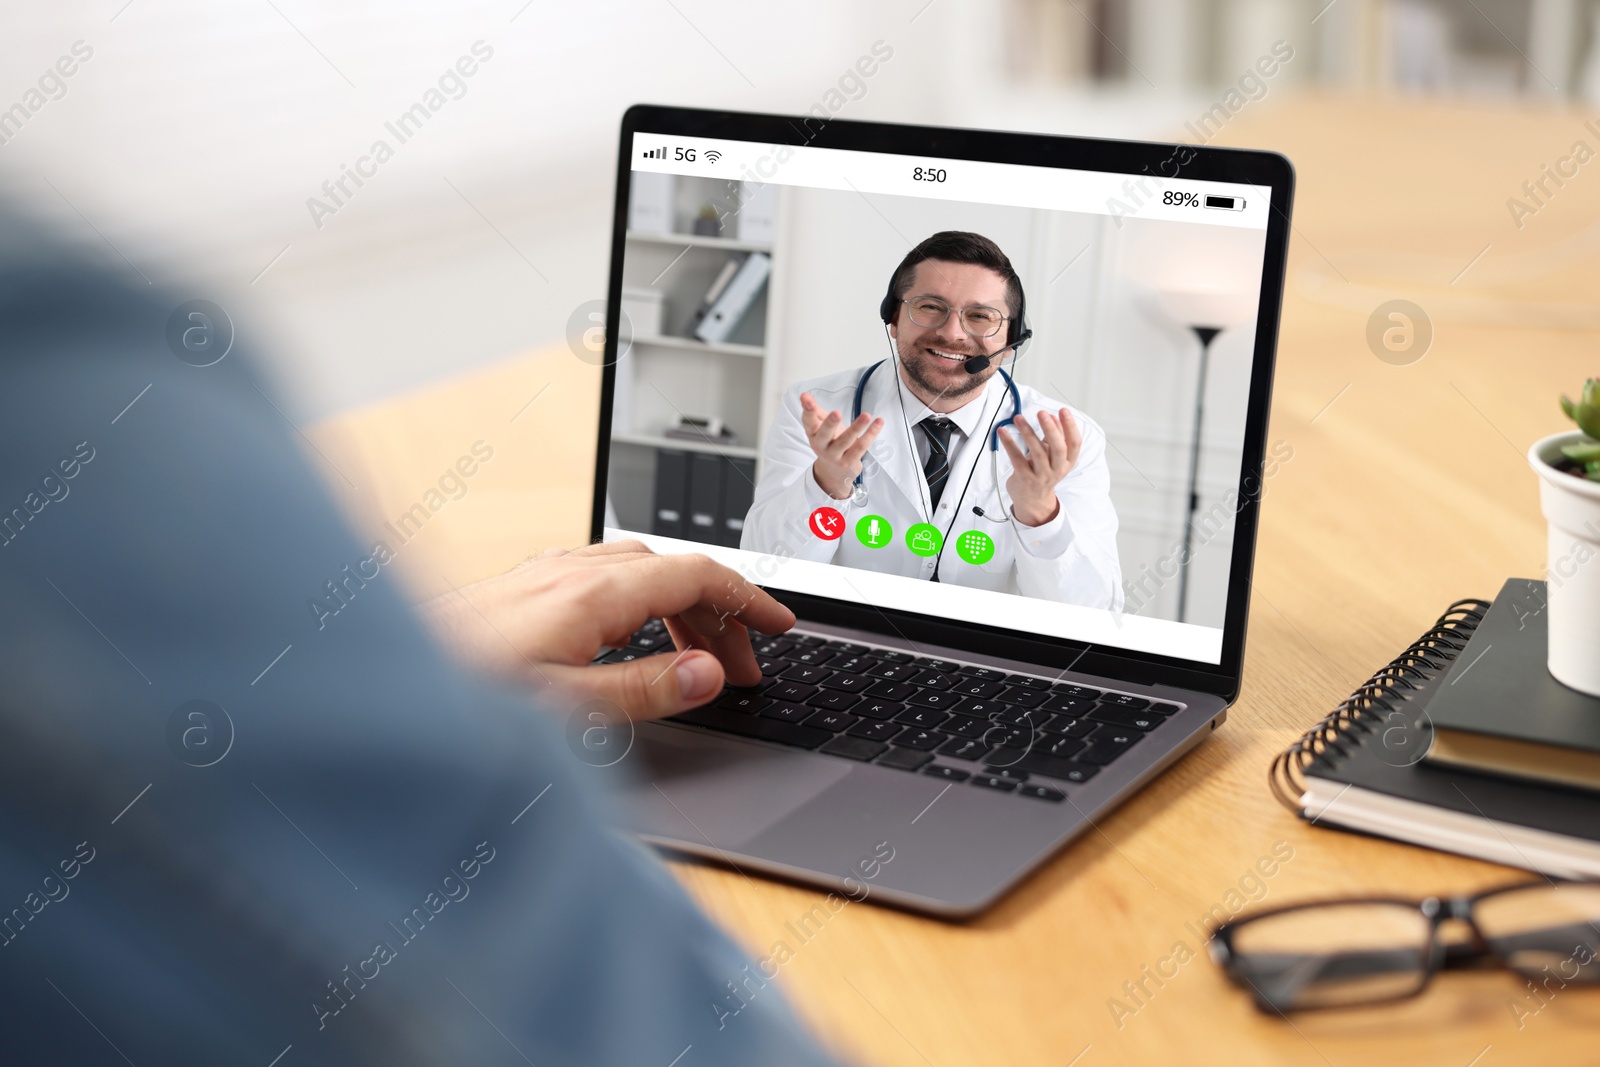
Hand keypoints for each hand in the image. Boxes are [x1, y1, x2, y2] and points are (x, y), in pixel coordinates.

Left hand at [420, 541, 794, 720]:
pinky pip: (602, 576)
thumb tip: (710, 673)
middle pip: (671, 571)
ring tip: (699, 658)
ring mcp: (540, 574)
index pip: (695, 576)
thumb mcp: (561, 710)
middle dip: (720, 612)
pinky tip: (630, 634)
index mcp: (590, 594)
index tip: (781, 627)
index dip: (748, 599)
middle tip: (745, 666)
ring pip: (636, 570)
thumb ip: (642, 691)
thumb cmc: (453, 697)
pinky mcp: (518, 589)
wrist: (370, 679)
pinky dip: (641, 600)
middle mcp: (567, 572)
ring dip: (680, 605)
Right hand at [800, 391, 883, 499]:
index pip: (808, 421)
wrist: (834, 471)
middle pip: (825, 434)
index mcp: (813, 434)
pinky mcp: (849, 461)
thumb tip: (805, 395)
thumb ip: (815, 410)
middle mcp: (821, 446)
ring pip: (846, 440)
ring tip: (866, 415)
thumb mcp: (820, 426)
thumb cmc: (829, 442)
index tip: (805, 397)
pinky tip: (878, 422)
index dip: (807, 410)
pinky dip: (871, 434)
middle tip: (836, 413)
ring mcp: (835, 455)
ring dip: (857, 427)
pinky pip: (861, 446)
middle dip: (830, 423)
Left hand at [998, 408, 1081, 526]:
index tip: (1063, 411)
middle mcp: (1057, 470)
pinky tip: (1002, 432)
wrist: (1033, 500)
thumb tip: (1053, 416)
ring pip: (1037, 453)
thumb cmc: (1043, 472)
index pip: (1075, 443)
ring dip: (1028, 432)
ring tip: (1018, 418)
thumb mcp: (1054, 456)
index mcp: (1067, 462)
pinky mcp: (1024, 478)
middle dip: (1051, 429)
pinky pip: (1017, 459)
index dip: (1070, 426)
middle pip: (1058, 448)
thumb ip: (1054, 437)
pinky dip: (1009, 444)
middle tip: (1042, 413)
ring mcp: (1041, 476)